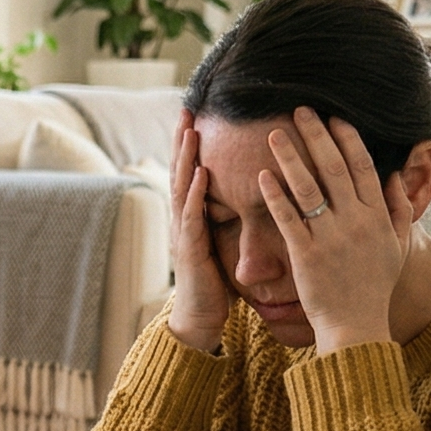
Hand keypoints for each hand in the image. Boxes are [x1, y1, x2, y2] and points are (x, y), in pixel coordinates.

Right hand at [166, 113, 230, 354]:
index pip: (192, 172)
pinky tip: (202, 174)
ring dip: (185, 158)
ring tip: (189, 131)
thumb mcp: (223, 246)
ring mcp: (182, 235)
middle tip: (187, 108)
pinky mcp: (189, 252)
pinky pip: (191, 217)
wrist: (200, 322)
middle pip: (181, 172)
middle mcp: (182, 221)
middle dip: (182, 140)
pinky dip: (196, 194)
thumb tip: (250, 197)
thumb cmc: (216, 286)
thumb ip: (228, 221)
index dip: (192, 144)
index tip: (199, 115)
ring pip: (182, 188)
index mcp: (193, 218)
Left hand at [254, 110, 419, 353]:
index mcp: (377, 217)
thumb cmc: (374, 287)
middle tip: (301, 111)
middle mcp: (355, 222)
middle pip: (335, 168)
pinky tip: (263, 176)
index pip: (363, 167)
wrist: (356, 325)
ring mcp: (330, 238)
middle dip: (316, 136)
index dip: (348, 139)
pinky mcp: (306, 255)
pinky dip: (275, 195)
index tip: (333, 117)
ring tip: (275, 135)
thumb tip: (396, 177)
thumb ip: (400, 211)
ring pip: (309, 188)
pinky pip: (288, 218)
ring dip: (291, 158)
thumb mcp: (397, 247)